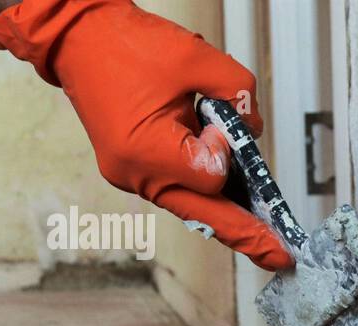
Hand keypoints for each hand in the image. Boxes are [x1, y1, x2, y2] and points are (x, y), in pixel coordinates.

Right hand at [0, 0, 293, 270]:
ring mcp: (131, 177)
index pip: (212, 177)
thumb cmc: (127, 46)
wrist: (77, 37)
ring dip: (226, 210)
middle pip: (204, 214)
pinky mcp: (133, 171)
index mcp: (146, 153)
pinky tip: (229, 194)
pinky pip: (177, 188)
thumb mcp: (197, 60)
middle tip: (279, 257)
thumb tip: (251, 130)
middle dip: (245, 235)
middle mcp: (136, 175)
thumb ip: (239, 94)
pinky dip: (204, 189)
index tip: (217, 125)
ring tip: (261, 234)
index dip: (226, 152)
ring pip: (191, 205)